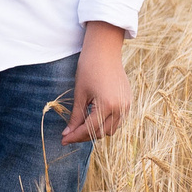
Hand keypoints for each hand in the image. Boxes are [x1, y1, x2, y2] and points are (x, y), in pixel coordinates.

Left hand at [62, 25, 129, 143]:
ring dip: (96, 130)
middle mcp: (120, 108)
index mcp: (107, 106)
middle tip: (69, 133)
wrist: (104, 51)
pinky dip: (105, 122)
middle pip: (101, 133)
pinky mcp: (128, 102)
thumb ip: (75, 116)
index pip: (89, 129)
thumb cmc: (89, 69)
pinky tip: (93, 117)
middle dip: (84, 135)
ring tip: (81, 125)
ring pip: (111, 129)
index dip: (75, 136)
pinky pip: (117, 120)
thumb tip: (67, 134)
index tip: (63, 140)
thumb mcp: (80, 94)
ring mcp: (126, 105)